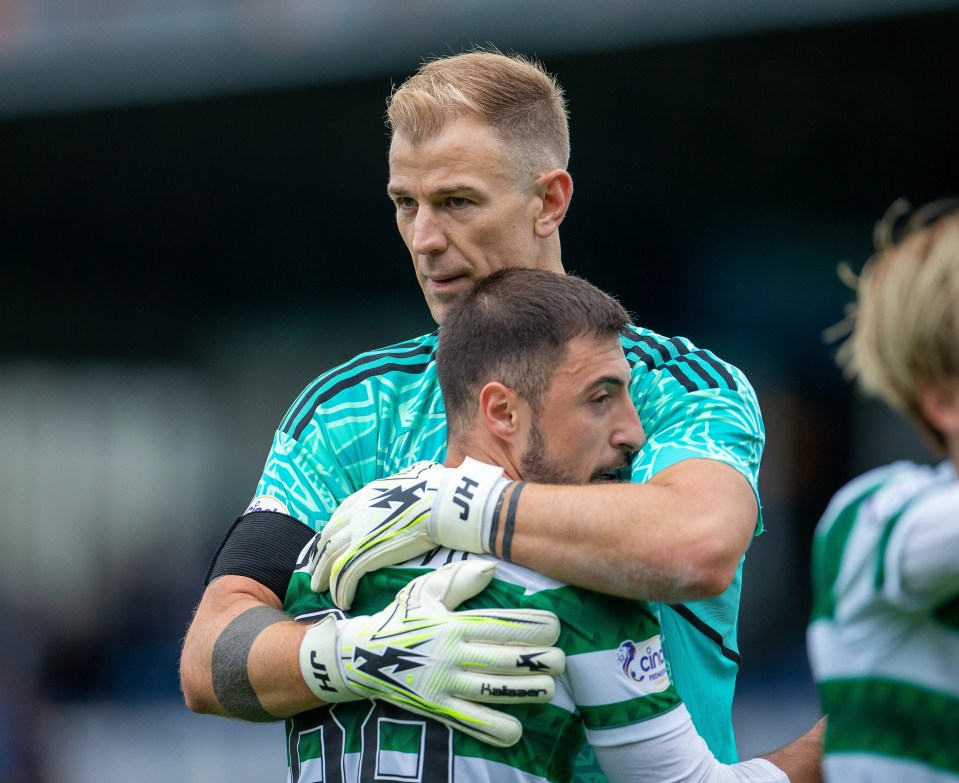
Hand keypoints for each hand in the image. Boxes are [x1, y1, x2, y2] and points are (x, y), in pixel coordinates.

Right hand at [299, 559, 563, 747]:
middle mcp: (451, 654)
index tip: (554, 627)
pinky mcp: (436, 708)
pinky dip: (493, 728)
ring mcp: (444, 683)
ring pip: (493, 690)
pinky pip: (469, 721)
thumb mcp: (424, 591)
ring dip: (525, 692)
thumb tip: (493, 567)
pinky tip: (515, 730)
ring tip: (549, 688)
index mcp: (452, 623)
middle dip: (538, 660)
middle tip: (561, 660)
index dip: (532, 626)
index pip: (500, 624)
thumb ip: (459, 580)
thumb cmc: (399, 619)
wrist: (360, 656)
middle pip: (504, 658)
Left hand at [310, 459, 509, 608]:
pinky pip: (343, 576)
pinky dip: (340, 590)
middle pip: (328, 537)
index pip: (340, 516)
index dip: (332, 532)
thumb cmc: (437, 491)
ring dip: (322, 575)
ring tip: (320, 589)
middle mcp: (356, 513)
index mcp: (367, 495)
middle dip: (319, 555)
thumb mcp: (416, 477)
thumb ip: (412, 479)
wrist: (440, 503)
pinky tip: (343, 601)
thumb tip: (428, 471)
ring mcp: (357, 534)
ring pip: (329, 558)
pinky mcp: (363, 554)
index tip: (328, 543)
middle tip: (315, 570)